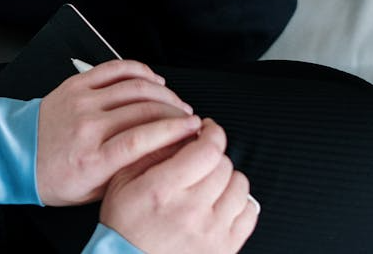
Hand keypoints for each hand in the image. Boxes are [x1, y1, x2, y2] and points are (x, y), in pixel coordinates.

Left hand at [36, 60, 201, 206]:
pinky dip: (139, 71)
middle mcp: (87, 126)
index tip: (194, 129)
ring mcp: (82, 101)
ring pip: (134, 87)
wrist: (18, 153)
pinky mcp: (77, 84)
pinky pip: (115, 69)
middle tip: (191, 118)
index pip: (141, 139)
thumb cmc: (55, 176)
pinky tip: (154, 80)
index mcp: (92, 158)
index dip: (174, 131)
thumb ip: (128, 173)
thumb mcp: (94, 191)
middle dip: (176, 112)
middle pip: (144, 111)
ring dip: (163, 92)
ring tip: (176, 102)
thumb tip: (164, 155)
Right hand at [100, 119, 259, 253]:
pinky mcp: (225, 248)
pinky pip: (249, 212)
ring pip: (239, 185)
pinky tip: (222, 202)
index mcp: (163, 190)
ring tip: (210, 182)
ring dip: (227, 178)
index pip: (207, 150)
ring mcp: (212, 231)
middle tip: (200, 159)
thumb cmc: (125, 226)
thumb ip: (150, 152)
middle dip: (213, 155)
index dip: (212, 133)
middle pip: (223, 164)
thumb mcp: (123, 182)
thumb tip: (181, 132)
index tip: (207, 129)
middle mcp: (191, 211)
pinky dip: (239, 202)